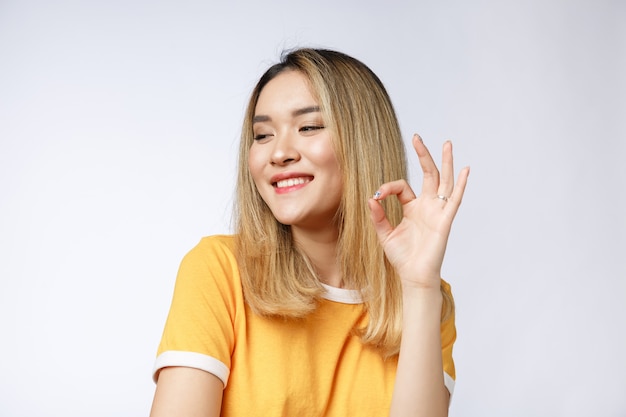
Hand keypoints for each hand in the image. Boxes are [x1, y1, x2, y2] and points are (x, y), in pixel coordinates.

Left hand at [367, 134, 468, 288]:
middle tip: (418, 137)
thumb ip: (378, 216)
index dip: (388, 187)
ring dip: (445, 162)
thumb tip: (371, 197)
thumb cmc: (402, 257)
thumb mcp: (384, 233)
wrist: (413, 275)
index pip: (402, 186)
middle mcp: (427, 206)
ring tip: (447, 144)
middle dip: (423, 155)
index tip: (376, 195)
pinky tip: (464, 170)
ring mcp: (437, 211)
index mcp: (412, 208)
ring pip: (444, 181)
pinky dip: (461, 185)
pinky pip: (454, 200)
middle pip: (428, 174)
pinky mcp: (445, 220)